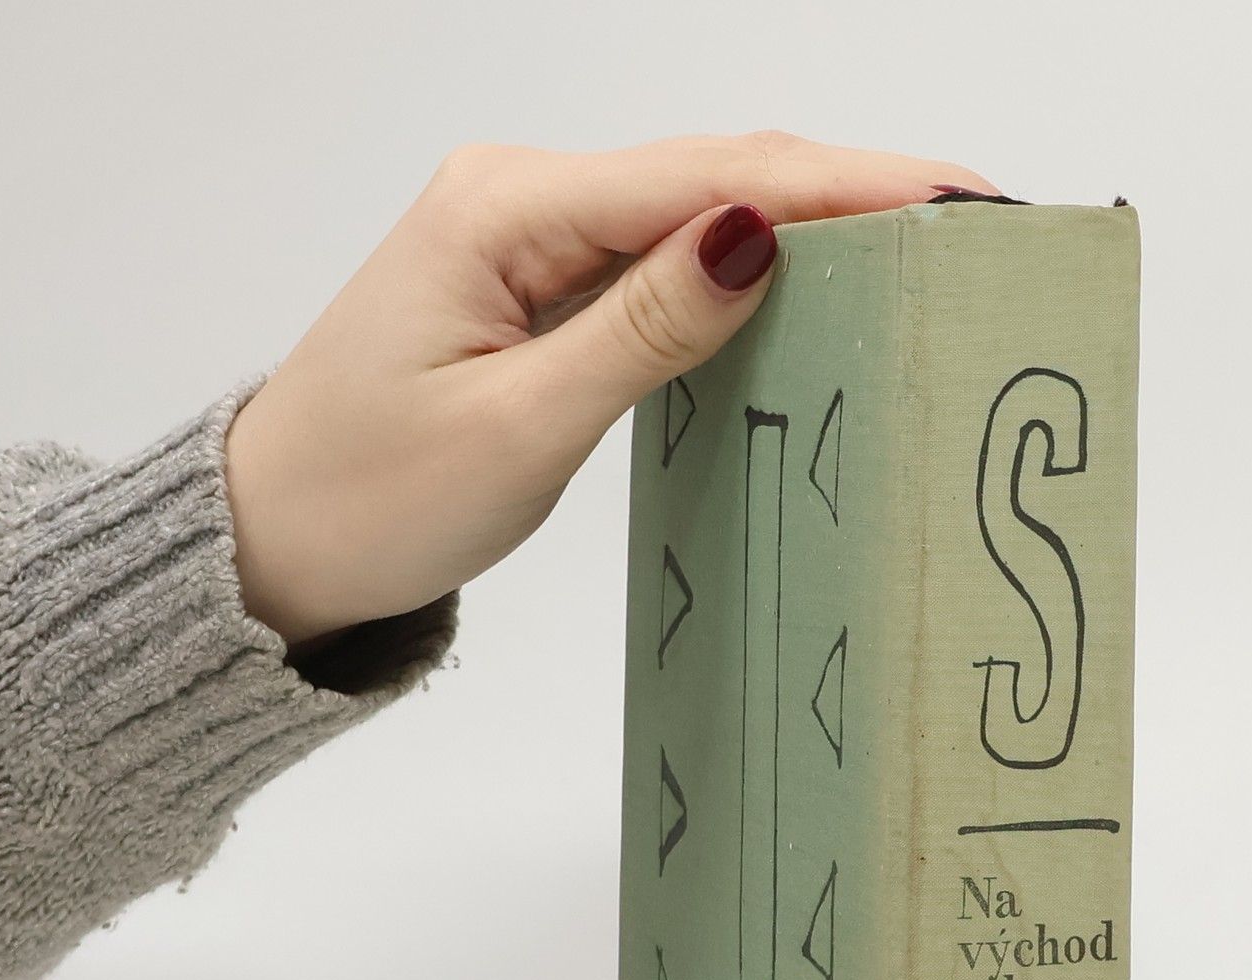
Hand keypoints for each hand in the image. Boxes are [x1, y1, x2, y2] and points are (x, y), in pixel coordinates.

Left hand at [225, 133, 996, 646]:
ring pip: (698, 208)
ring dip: (809, 223)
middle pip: (717, 169)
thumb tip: (756, 236)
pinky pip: (662, 256)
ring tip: (925, 247)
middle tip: (974, 222)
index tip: (958, 197)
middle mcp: (521, 194)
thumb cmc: (371, 494)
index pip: (712, 175)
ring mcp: (530, 234)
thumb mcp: (520, 426)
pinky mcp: (539, 282)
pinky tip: (816, 281)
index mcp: (507, 207)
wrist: (277, 538)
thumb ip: (643, 328)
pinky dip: (746, 266)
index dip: (848, 183)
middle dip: (850, 189)